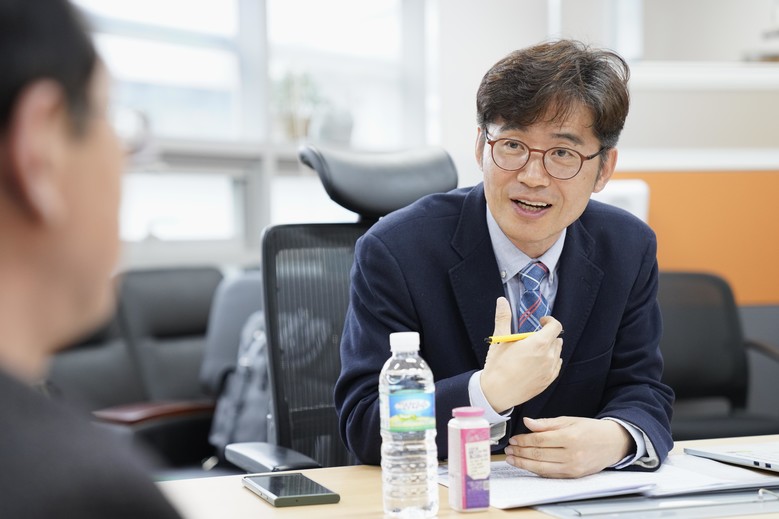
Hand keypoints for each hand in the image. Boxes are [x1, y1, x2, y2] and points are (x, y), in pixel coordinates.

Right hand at [480, 297, 562, 411]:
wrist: (497, 393)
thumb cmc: (498, 366)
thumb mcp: (500, 340)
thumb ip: (503, 318)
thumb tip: (502, 301)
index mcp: (539, 344)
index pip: (556, 327)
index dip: (550, 321)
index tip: (541, 321)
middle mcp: (548, 357)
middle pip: (557, 339)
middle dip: (547, 335)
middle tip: (531, 338)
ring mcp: (550, 370)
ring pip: (557, 353)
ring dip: (549, 348)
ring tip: (533, 351)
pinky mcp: (548, 381)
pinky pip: (556, 366)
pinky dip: (550, 361)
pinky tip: (537, 363)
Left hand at [504, 416, 633, 477]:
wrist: (612, 443)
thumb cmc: (590, 429)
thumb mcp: (569, 420)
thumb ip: (546, 423)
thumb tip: (527, 422)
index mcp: (570, 437)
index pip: (540, 440)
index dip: (523, 440)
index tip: (513, 439)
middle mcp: (572, 455)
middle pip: (539, 455)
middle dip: (520, 452)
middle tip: (509, 449)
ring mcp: (573, 468)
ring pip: (542, 468)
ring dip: (524, 464)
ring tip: (512, 458)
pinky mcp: (573, 476)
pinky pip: (550, 475)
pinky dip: (536, 470)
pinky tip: (527, 465)